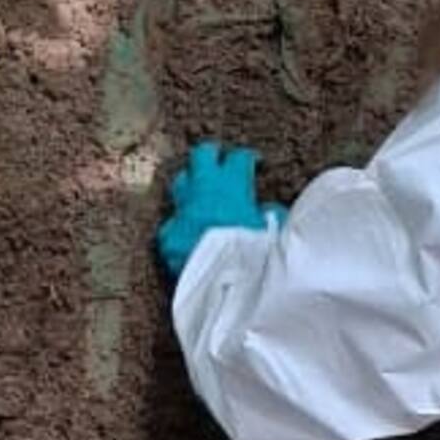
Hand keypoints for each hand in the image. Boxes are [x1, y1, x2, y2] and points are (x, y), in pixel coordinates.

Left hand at [156, 142, 286, 279]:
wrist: (224, 286)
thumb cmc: (253, 256)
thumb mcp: (272, 232)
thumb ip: (272, 216)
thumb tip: (269, 211)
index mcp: (231, 185)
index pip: (238, 158)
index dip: (248, 158)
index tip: (254, 163)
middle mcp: (202, 190)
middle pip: (201, 155)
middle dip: (212, 154)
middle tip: (220, 159)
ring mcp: (181, 210)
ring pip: (180, 182)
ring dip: (191, 183)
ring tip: (202, 190)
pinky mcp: (167, 234)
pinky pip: (171, 221)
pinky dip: (180, 224)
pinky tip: (188, 231)